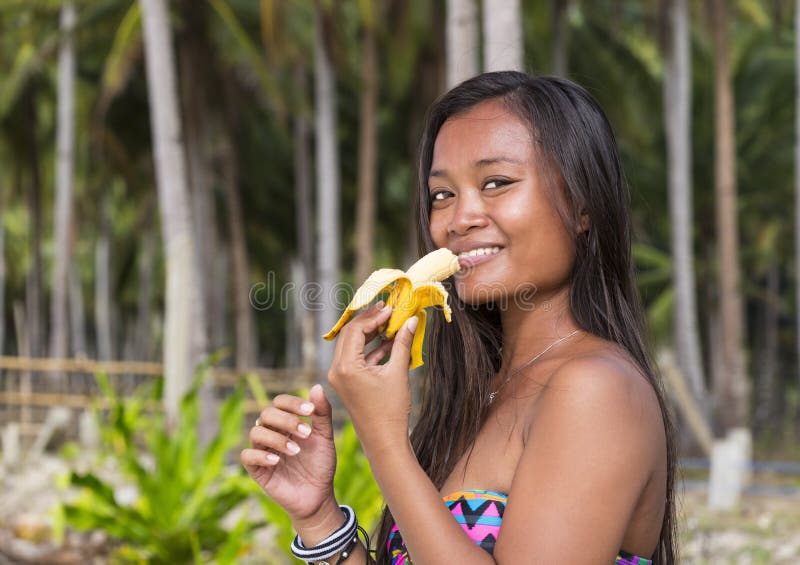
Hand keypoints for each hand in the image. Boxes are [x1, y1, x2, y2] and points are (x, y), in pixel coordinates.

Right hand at [240, 384, 337, 523]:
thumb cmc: (321, 465)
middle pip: (266, 414)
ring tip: (296, 450)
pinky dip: (260, 455)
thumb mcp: (325, 437)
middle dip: (286, 420)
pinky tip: (277, 460)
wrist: (319, 495)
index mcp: (286, 423)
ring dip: (277, 438)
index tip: (310, 411)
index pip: (280, 402)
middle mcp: (272, 433)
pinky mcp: (257, 470)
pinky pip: (247, 456)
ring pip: (256, 432)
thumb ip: (321, 414)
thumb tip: (316, 387)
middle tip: (306, 433)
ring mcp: (263, 451)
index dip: (292, 403)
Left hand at [327, 302, 418, 457]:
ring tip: (390, 323)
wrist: (384, 442)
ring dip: (370, 334)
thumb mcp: (398, 373)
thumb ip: (402, 343)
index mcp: (346, 367)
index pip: (355, 330)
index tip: (391, 308)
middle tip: (388, 310)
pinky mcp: (346, 383)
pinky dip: (370, 349)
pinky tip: (389, 341)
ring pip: (351, 345)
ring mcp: (340, 377)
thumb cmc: (391, 411)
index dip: (374, 316)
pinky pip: (356, 358)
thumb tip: (411, 320)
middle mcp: (337, 370)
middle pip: (349, 334)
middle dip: (369, 321)